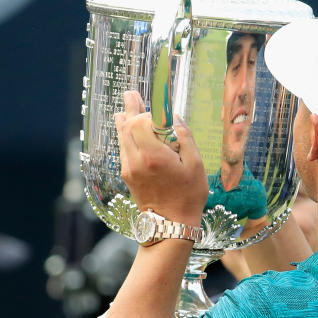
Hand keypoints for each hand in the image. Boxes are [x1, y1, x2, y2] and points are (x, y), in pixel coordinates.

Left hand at [115, 90, 208, 225]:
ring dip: (125, 121)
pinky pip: (123, 149)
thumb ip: (185, 138)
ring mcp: (129, 169)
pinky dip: (126, 136)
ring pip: (122, 137)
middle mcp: (136, 160)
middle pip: (127, 126)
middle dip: (131, 109)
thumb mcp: (195, 164)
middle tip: (131, 93)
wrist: (171, 224)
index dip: (148, 112)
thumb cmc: (188, 194)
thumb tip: (175, 119)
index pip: (139, 122)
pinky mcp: (128, 176)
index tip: (158, 109)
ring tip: (125, 105)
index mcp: (153, 155)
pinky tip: (127, 128)